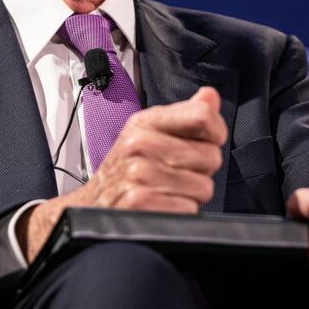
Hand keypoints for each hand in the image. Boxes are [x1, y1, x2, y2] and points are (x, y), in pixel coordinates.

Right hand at [18, 86, 226, 261]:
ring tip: (167, 189)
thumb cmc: (126, 169)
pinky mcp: (141, 203)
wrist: (93, 204)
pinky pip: (190, 209)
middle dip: (201, 170)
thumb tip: (210, 96)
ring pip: (204, 186)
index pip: (202, 115)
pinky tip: (162, 205)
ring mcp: (139, 174)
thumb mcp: (149, 133)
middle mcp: (140, 144)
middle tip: (176, 172)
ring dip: (191, 194)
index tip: (208, 140)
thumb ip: (185, 114)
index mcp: (146, 122)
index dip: (216, 131)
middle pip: (211, 155)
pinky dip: (181, 212)